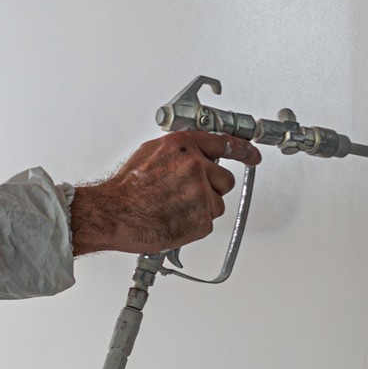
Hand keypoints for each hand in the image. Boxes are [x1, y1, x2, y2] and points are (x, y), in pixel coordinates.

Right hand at [69, 132, 262, 256]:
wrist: (114, 214)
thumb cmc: (126, 188)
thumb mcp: (150, 153)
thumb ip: (178, 152)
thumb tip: (193, 154)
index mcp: (184, 146)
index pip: (223, 143)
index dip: (243, 150)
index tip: (253, 155)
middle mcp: (195, 166)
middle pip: (224, 180)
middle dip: (211, 188)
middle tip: (185, 195)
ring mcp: (200, 193)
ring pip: (217, 204)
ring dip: (201, 208)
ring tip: (173, 208)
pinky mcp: (201, 219)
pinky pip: (208, 222)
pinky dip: (193, 225)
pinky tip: (174, 220)